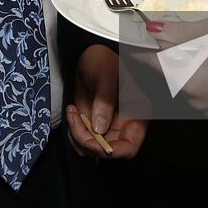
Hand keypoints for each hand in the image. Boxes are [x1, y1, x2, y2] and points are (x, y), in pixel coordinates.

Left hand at [65, 44, 145, 158]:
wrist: (88, 56)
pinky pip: (82, 140)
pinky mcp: (92, 124)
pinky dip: (73, 132)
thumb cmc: (103, 60)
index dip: (113, 151)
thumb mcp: (106, 76)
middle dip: (88, 142)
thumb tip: (99, 128)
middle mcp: (122, 125)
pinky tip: (72, 112)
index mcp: (135, 115)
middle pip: (107, 151)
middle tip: (75, 121)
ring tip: (72, 113)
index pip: (129, 146)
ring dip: (77, 137)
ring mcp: (106, 126)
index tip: (94, 143)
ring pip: (92, 149)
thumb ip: (105, 100)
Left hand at [147, 15, 207, 115]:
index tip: (134, 33)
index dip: (141, 45)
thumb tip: (151, 29)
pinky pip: (199, 87)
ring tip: (201, 41)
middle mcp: (193, 98)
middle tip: (173, 29)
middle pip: (169, 69)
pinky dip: (200, 72)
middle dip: (168, 50)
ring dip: (185, 60)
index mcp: (187, 79)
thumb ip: (178, 31)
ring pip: (184, 78)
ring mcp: (207, 105)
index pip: (151, 62)